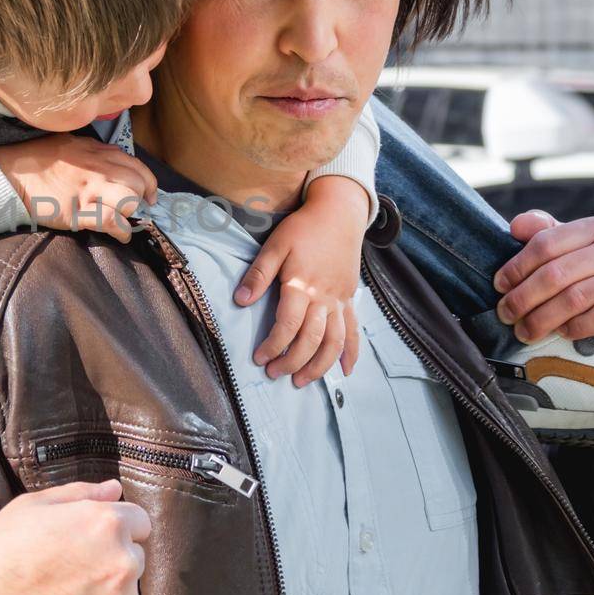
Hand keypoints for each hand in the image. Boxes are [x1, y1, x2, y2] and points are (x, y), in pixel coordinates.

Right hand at [0, 135, 157, 243]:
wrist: (12, 171)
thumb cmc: (38, 157)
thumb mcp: (72, 144)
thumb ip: (95, 153)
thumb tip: (112, 163)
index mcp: (98, 152)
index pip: (137, 165)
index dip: (148, 182)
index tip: (149, 194)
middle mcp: (98, 169)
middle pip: (137, 184)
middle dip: (142, 198)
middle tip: (136, 208)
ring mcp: (89, 190)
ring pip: (129, 200)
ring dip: (131, 213)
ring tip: (124, 220)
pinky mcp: (78, 211)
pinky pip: (112, 221)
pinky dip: (122, 231)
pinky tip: (121, 235)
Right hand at [0, 480, 149, 594]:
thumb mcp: (29, 508)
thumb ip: (80, 494)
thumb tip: (115, 489)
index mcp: (106, 523)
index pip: (139, 520)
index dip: (113, 528)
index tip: (87, 542)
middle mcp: (124, 563)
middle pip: (135, 556)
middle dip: (111, 561)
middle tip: (69, 572)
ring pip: (129, 594)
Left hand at [236, 176, 365, 384]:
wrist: (339, 214)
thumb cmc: (303, 228)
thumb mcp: (274, 245)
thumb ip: (258, 275)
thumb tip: (239, 300)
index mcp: (302, 284)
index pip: (288, 325)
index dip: (273, 345)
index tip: (260, 358)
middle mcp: (324, 297)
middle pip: (311, 339)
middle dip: (293, 361)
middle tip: (275, 374)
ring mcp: (340, 300)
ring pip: (335, 341)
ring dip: (320, 365)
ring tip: (302, 380)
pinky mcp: (350, 298)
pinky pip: (353, 330)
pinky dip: (351, 353)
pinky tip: (345, 371)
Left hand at [493, 211, 593, 350]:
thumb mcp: (583, 252)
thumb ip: (550, 237)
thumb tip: (515, 226)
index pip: (546, 242)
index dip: (517, 266)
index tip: (499, 287)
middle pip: (557, 272)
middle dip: (524, 297)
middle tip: (506, 316)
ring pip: (578, 296)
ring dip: (544, 318)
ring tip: (526, 332)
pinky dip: (579, 326)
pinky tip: (564, 334)